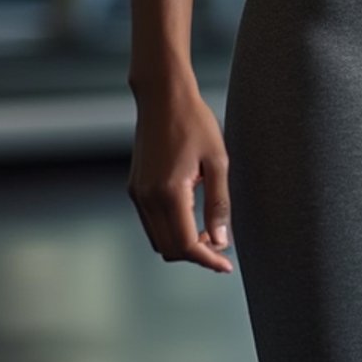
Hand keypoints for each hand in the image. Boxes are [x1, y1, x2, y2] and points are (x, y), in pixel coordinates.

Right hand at [127, 81, 233, 272]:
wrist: (163, 95)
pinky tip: (192, 212)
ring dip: (182, 242)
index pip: (186, 245)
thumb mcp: (218, 160)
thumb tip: (222, 241)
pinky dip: (171, 227)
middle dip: (196, 253)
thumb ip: (219, 202)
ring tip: (209, 228)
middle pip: (169, 248)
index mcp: (168, 193)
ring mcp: (137, 194)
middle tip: (222, 244)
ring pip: (158, 238)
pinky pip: (151, 222)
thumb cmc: (194, 122)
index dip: (208, 260)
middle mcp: (146, 198)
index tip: (226, 266)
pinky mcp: (134, 187)